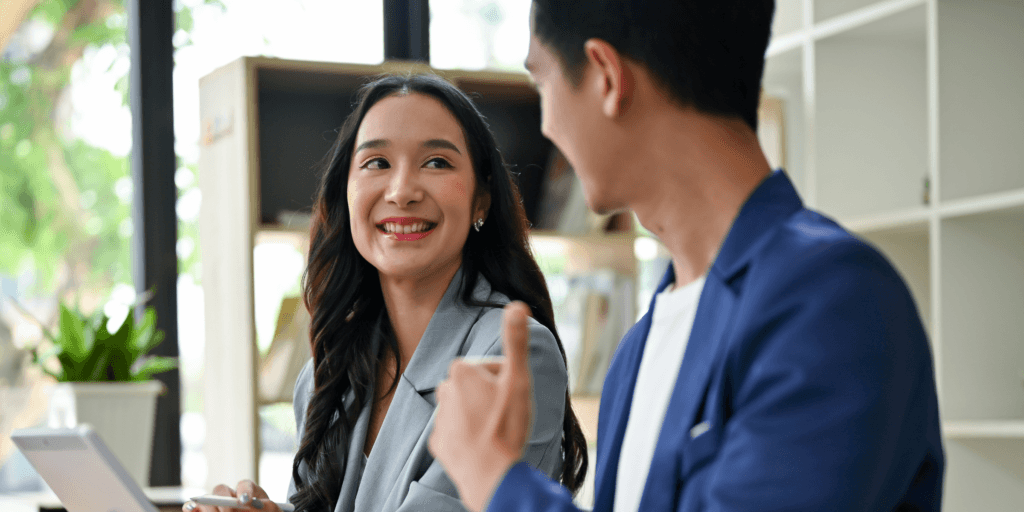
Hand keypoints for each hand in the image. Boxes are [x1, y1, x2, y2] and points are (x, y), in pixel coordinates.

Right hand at [183, 480, 282, 511]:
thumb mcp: (271, 510)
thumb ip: (265, 507)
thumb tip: (249, 503)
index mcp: (249, 493)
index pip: (245, 485)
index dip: (244, 491)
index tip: (245, 501)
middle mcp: (231, 496)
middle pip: (221, 490)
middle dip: (222, 500)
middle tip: (228, 511)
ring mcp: (217, 504)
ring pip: (207, 499)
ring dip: (207, 506)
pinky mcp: (205, 511)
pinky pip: (195, 508)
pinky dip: (192, 509)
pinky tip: (191, 510)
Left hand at [429, 301, 534, 511]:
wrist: (491, 475)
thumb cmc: (506, 424)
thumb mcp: (518, 379)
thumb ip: (516, 341)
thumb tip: (518, 304)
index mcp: (462, 370)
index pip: (491, 368)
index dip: (506, 381)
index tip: (511, 398)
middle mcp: (444, 389)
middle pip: (477, 388)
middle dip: (491, 398)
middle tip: (506, 416)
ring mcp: (439, 418)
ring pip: (467, 410)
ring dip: (480, 418)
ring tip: (496, 433)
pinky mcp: (438, 443)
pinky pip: (458, 434)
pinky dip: (469, 439)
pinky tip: (482, 447)